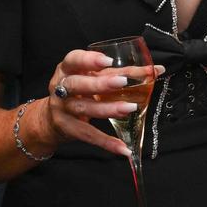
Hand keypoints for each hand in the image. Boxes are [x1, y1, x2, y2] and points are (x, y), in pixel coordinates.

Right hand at [39, 50, 165, 157]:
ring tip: (129, 108)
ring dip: (107, 109)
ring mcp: (62, 109)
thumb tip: (156, 70)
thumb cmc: (80, 90)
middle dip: (100, 83)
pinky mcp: (67, 128)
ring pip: (84, 108)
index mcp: (67, 69)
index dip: (89, 59)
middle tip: (122, 82)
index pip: (73, 59)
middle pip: (77, 84)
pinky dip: (106, 142)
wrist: (51, 118)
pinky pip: (88, 135)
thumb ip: (120, 72)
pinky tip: (123, 147)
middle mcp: (61, 88)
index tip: (108, 61)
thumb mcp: (93, 77)